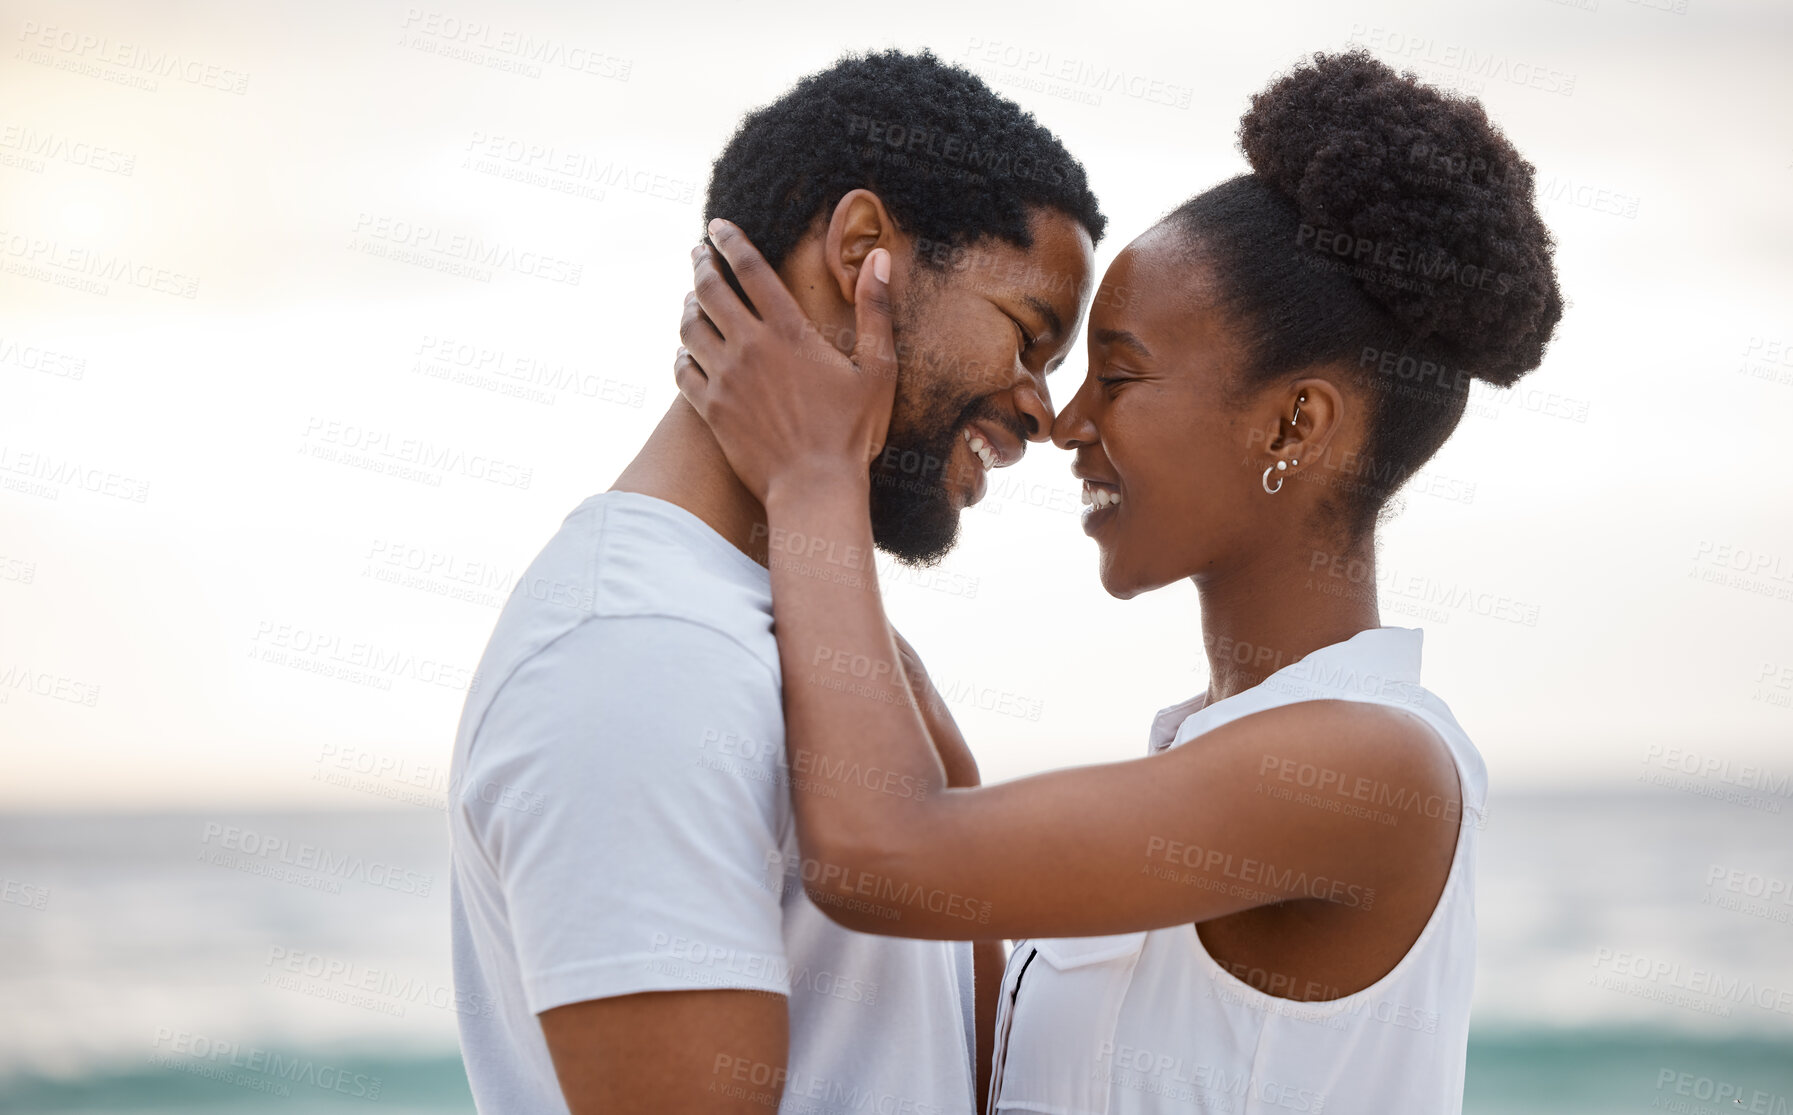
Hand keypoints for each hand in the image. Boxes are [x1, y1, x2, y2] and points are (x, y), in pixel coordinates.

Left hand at [675, 219, 897, 505]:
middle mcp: (750, 347)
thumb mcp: (878, 369)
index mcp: (789, 331)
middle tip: (698, 253)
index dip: (729, 241)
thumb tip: (881, 259)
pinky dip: (680, 354)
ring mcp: (725, 378)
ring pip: (689, 327)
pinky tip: (685, 352)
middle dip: (700, 264)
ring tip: (691, 299)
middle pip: (709, 290)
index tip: (717, 226)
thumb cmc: (853, 431)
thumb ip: (876, 311)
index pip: (750, 269)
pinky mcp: (710, 408)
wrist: (814, 486)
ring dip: (688, 307)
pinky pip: (681, 370)